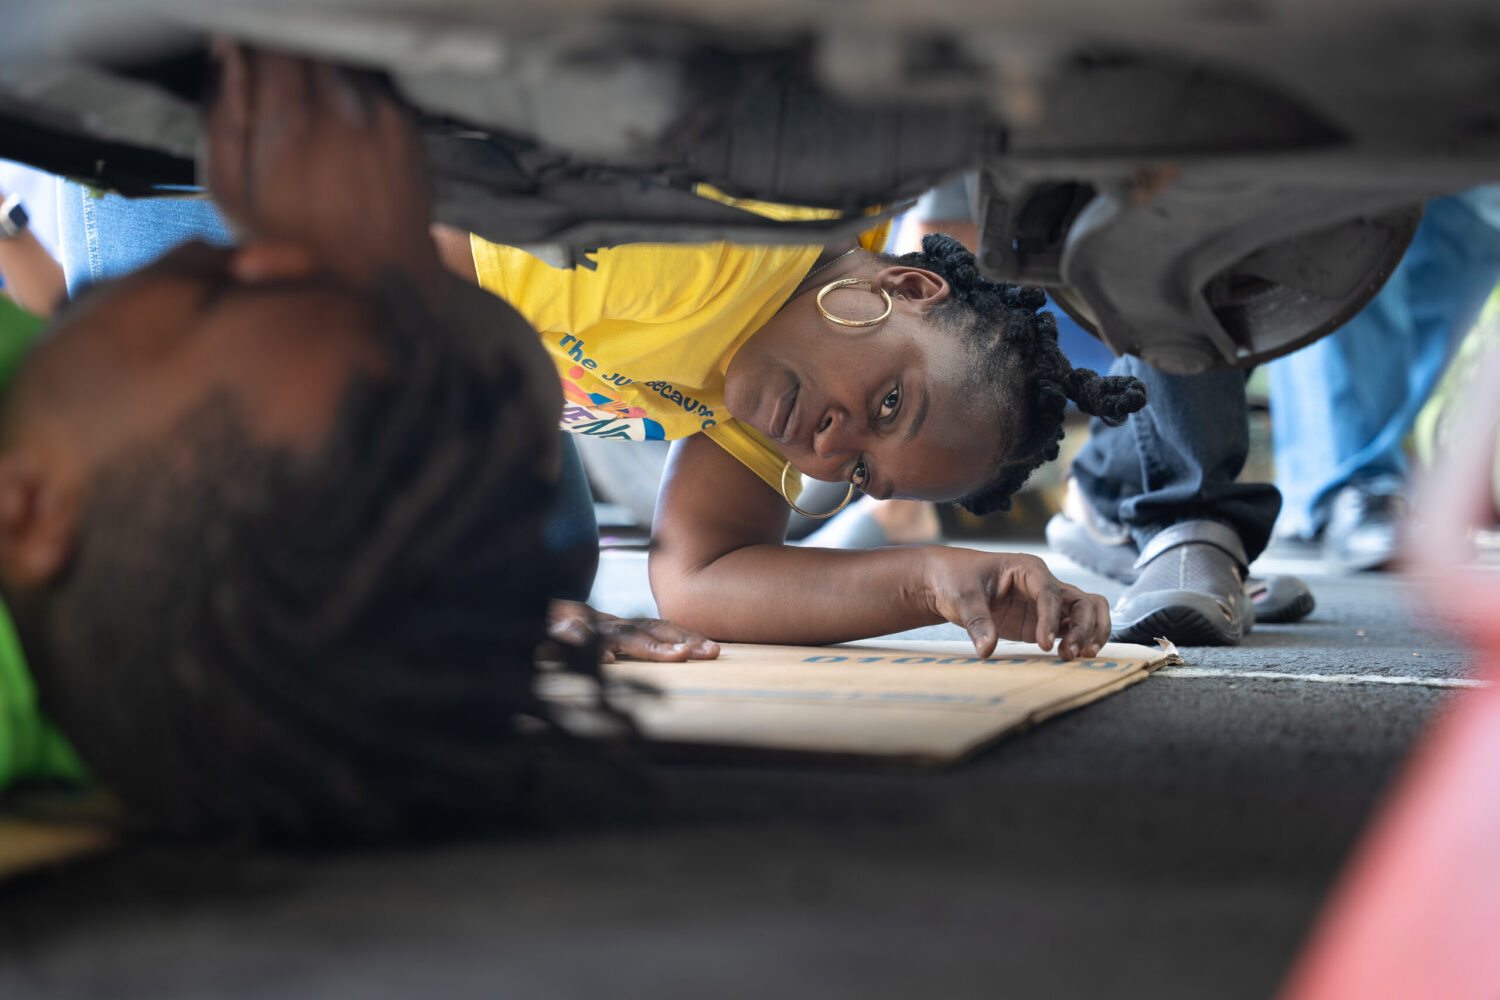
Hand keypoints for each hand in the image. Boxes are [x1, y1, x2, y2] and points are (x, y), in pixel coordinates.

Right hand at [204, 41, 441, 287]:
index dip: (253, 50)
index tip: (247, 66)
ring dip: (318, 70)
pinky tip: (340, 125)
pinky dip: (351, 88)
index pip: (267, 44)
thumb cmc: (296, 242)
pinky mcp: (405, 122)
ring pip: (340, 59)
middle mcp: (340, 110)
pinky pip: (371, 79)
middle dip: (284, 58)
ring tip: (308, 112)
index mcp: (290, 125)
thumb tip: (226, 50)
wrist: (377, 277)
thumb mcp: (233, 193)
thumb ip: (224, 115)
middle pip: (305, 46)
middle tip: (276, 92)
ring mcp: (379, 114)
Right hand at [547, 600, 721, 662]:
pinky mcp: (549, 632)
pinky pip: (568, 638)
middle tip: (710, 653)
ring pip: (617, 635)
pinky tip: (606, 661)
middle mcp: (599, 623)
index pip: (654, 627)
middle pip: (647, 628)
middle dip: (681, 639)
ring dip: (650, 646)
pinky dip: (585, 644)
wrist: (505, 613)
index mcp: (610, 625)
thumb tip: (642, 661)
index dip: (685, 636)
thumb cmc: (548, 634)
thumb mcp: (584, 641)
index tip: (716, 651)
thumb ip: (612, 648)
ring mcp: (577, 626)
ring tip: (680, 656)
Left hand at [921, 549, 1109, 659]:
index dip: (1051, 618)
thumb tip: (986, 650)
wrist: (945, 583)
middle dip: (1084, 627)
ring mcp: (1046, 604)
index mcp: (1028, 569)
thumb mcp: (962, 597)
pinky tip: (1072, 658)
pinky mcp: (1041, 622)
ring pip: (1087, 612)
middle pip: (1083, 601)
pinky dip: (1079, 641)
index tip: (1045, 643)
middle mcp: (1044, 584)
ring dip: (1090, 633)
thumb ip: (977, 622)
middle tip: (1070, 654)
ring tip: (1081, 657)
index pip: (1051, 593)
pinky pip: (1072, 628)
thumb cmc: (955, 579)